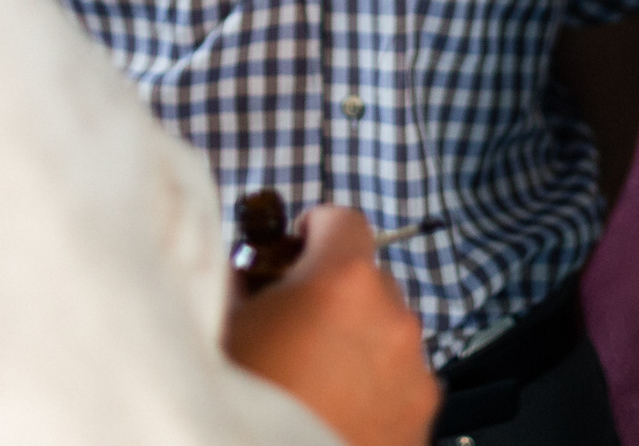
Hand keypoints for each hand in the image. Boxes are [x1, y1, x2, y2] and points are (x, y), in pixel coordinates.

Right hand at [223, 205, 437, 445]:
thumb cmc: (238, 407)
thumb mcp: (215, 331)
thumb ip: (236, 282)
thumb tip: (249, 270)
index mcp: (341, 282)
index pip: (343, 220)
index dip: (311, 234)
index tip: (290, 256)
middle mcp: (391, 318)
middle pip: (366, 279)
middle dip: (330, 296)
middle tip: (287, 330)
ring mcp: (413, 371)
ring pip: (385, 332)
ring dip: (354, 342)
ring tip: (308, 385)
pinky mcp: (423, 417)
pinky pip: (398, 380)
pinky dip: (372, 386)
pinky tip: (330, 414)